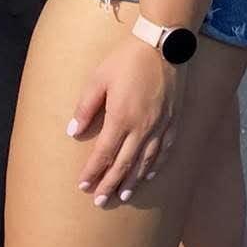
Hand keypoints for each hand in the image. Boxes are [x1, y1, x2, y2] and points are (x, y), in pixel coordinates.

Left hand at [68, 35, 184, 206]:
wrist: (163, 45)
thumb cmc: (127, 59)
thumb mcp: (98, 79)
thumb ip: (85, 107)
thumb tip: (73, 132)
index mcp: (121, 118)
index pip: (103, 154)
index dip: (92, 172)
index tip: (83, 186)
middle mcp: (142, 128)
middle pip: (124, 164)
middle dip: (110, 184)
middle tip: (100, 201)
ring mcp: (160, 126)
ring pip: (145, 162)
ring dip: (132, 181)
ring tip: (123, 195)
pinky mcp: (173, 121)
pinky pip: (164, 151)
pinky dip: (155, 167)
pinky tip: (148, 175)